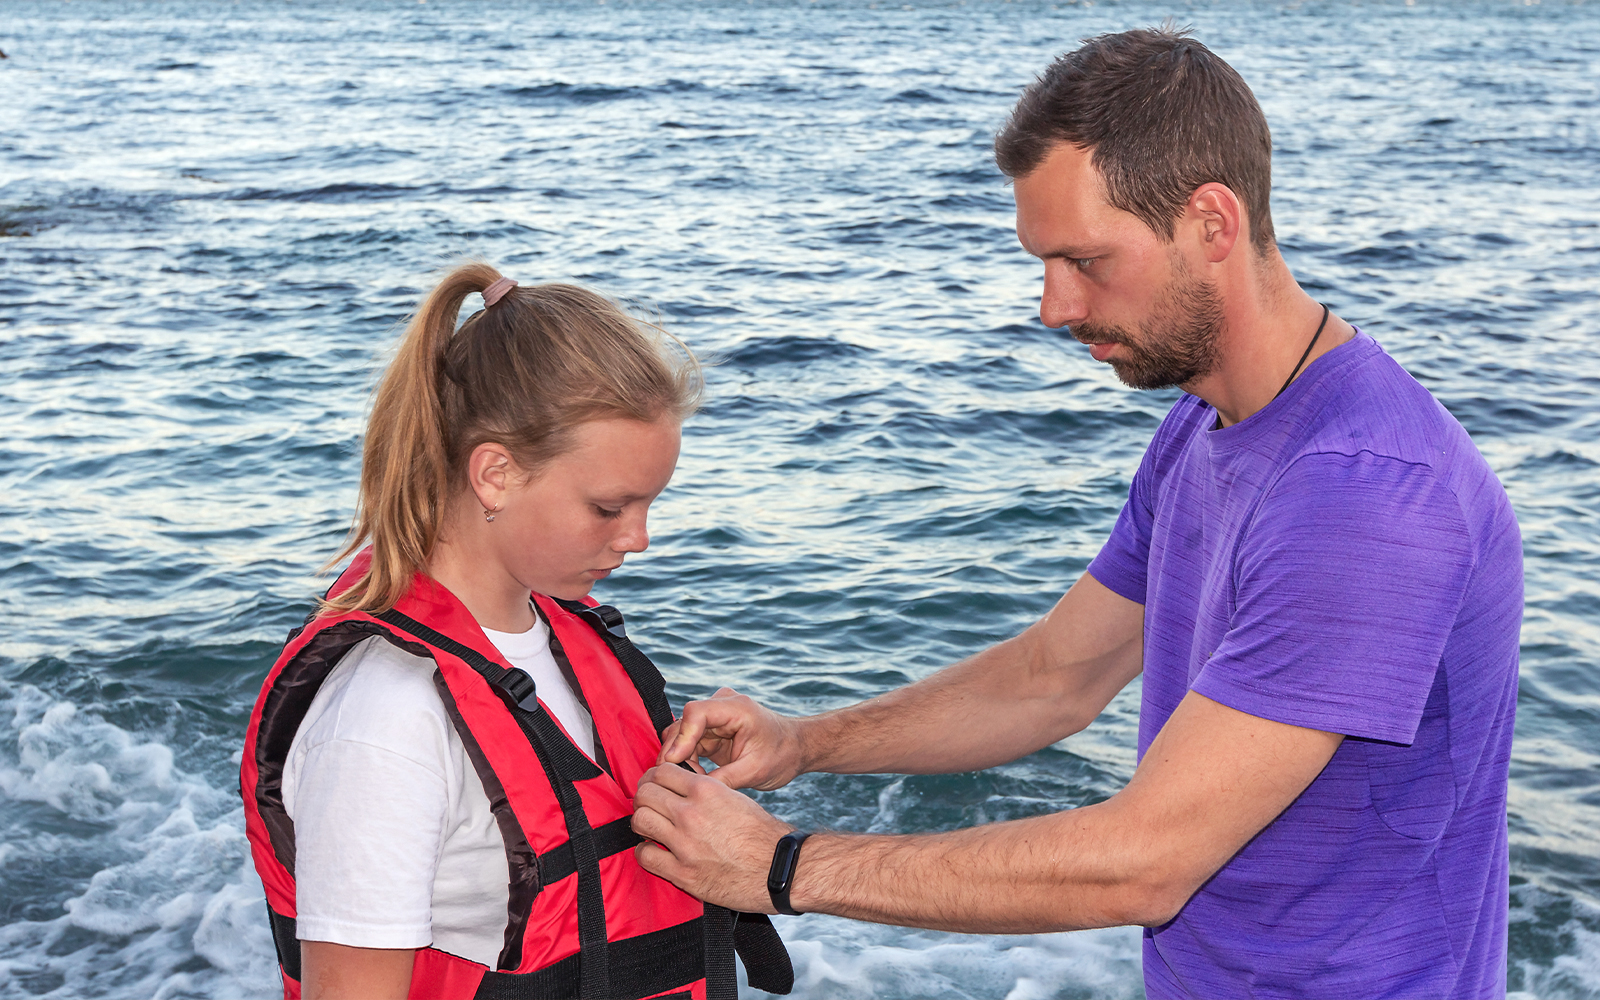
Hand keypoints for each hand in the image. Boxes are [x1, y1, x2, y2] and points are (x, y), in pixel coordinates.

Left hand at [632, 763, 793, 912]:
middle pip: (645, 793)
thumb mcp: (736, 798)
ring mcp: (684, 844)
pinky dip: (646, 852)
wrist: (780, 869)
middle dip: (646, 798)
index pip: (661, 771)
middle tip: (652, 806)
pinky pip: (645, 856)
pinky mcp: (683, 873)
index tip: (657, 786)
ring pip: (640, 820)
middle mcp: (691, 814)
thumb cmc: (763, 834)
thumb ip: (706, 791)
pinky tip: (656, 851)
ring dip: (643, 822)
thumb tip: (681, 787)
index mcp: (706, 790)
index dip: (655, 777)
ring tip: (653, 828)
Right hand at [657, 688, 804, 789]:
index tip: (673, 762)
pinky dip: (687, 759)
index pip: (696, 712)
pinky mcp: (712, 729)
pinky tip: (693, 777)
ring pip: (683, 734)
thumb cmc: (782, 754)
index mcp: (736, 708)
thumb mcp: (755, 771)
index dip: (681, 737)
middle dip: (676, 752)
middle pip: (684, 723)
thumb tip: (692, 790)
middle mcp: (722, 706)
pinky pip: (689, 742)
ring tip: (690, 782)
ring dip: (680, 758)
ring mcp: (715, 716)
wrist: (796, 748)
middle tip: (674, 781)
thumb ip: (724, 778)